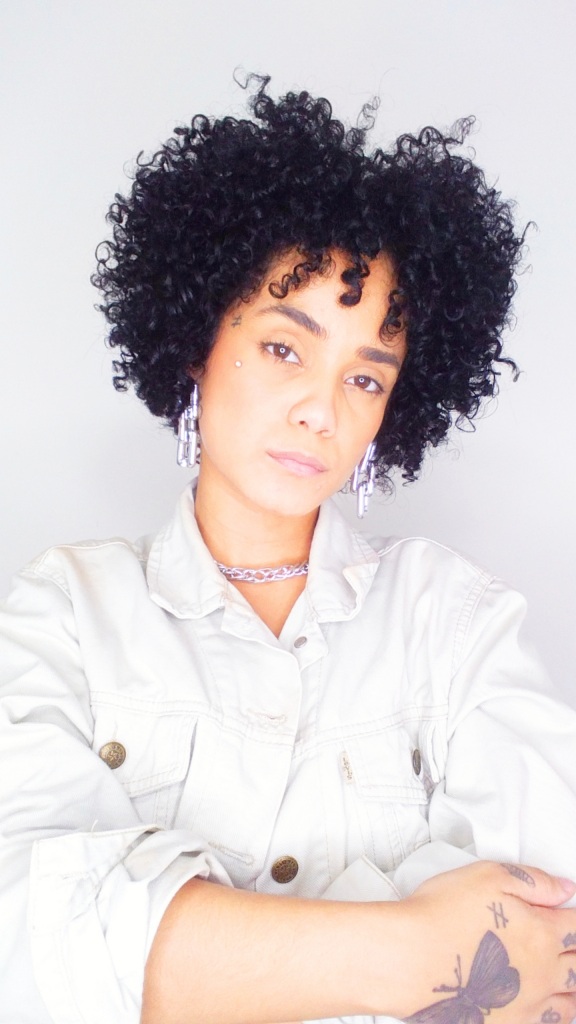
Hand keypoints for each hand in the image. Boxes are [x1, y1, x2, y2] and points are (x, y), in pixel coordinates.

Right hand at [398, 861, 575, 1023]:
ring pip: (571, 1000)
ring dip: (572, 984)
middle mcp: (542, 972)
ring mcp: (527, 1003)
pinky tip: (550, 1005)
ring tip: (567, 975)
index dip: (574, 916)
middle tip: (569, 943)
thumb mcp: (488, 876)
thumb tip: (564, 888)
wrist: (409, 960)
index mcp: (541, 932)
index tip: (570, 912)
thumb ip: (533, 881)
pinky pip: (550, 1023)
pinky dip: (557, 1012)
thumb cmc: (440, 916)